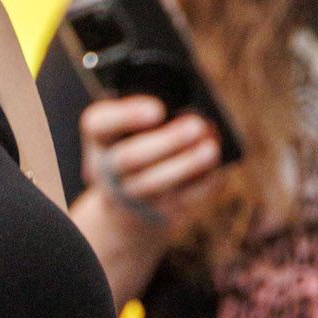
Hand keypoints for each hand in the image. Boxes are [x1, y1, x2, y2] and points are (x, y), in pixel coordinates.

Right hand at [80, 96, 220, 233]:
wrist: (130, 198)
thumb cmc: (139, 140)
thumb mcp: (135, 124)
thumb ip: (154, 109)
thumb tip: (195, 105)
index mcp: (99, 136)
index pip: (97, 124)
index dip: (126, 116)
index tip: (158, 109)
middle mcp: (106, 167)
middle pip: (128, 158)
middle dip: (165, 141)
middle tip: (197, 124)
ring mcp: (129, 194)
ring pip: (152, 184)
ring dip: (185, 165)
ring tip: (212, 149)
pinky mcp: (156, 212)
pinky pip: (180, 200)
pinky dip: (203, 184)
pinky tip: (219, 168)